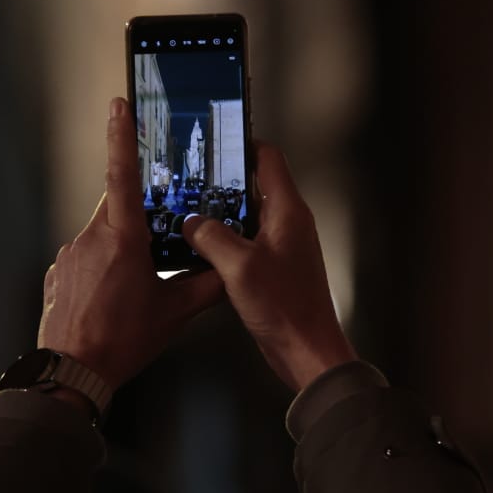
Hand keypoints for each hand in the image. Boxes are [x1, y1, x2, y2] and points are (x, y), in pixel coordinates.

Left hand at [38, 98, 224, 390]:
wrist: (71, 372)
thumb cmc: (121, 342)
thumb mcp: (174, 313)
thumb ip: (206, 285)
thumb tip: (229, 271)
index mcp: (123, 238)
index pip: (123, 173)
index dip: (123, 136)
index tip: (121, 105)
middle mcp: (91, 237)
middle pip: (118, 208)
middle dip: (139, 220)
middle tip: (155, 248)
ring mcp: (70, 254)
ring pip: (102, 235)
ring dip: (120, 251)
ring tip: (132, 291)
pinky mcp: (59, 272)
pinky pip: (85, 258)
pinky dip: (101, 271)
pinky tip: (111, 301)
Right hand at [182, 143, 355, 390]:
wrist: (306, 351)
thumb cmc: (284, 307)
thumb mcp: (239, 267)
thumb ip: (211, 237)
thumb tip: (190, 222)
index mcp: (288, 212)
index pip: (269, 159)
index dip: (243, 144)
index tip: (213, 141)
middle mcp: (288, 223)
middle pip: (255, 185)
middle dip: (222, 180)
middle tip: (188, 176)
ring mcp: (281, 245)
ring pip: (247, 215)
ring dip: (220, 212)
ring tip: (186, 208)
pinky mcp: (273, 267)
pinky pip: (246, 242)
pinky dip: (224, 239)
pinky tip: (198, 246)